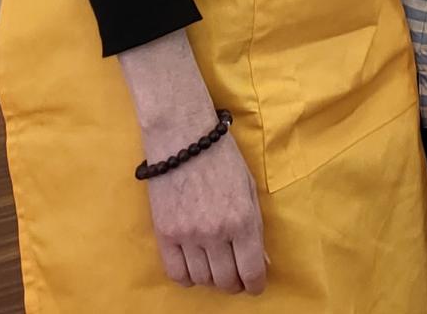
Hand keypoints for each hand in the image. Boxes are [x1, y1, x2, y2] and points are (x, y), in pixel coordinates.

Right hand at [144, 130, 267, 294]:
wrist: (183, 140)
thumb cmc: (223, 159)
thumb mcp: (250, 189)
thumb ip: (256, 226)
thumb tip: (261, 260)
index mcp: (243, 220)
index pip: (251, 270)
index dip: (255, 285)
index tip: (256, 287)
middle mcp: (216, 233)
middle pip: (226, 281)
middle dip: (235, 285)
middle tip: (237, 279)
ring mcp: (187, 236)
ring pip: (202, 280)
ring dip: (212, 281)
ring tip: (217, 270)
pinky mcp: (164, 234)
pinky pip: (176, 272)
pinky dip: (188, 277)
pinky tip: (195, 267)